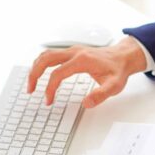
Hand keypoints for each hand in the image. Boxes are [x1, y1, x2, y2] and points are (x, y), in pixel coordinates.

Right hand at [26, 36, 146, 107]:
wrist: (124, 56)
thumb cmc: (118, 70)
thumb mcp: (114, 86)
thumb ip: (101, 95)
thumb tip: (86, 103)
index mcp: (82, 60)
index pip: (57, 74)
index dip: (50, 89)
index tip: (49, 101)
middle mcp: (74, 52)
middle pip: (46, 59)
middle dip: (34, 74)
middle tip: (30, 89)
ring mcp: (72, 50)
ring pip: (46, 54)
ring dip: (36, 67)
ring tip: (32, 83)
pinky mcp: (72, 51)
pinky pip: (51, 54)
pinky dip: (42, 63)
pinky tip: (41, 73)